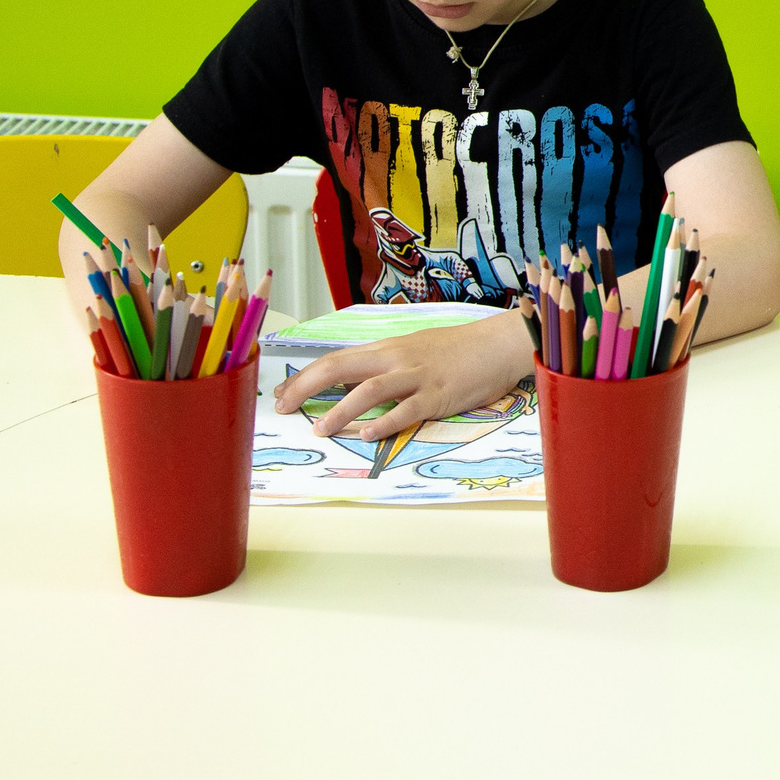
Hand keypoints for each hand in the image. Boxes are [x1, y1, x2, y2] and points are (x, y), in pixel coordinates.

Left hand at [273, 311, 532, 439]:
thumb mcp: (414, 350)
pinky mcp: (438, 395)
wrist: (498, 344)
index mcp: (387, 348)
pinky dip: (383, 423)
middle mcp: (396, 359)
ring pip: (369, 390)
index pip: (335, 359)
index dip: (303, 377)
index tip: (281, 394)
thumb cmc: (458, 349)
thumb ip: (383, 366)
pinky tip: (367, 435)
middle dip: (305, 388)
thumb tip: (350, 383)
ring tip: (320, 429)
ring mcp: (417, 377)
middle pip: (340, 368)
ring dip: (340, 410)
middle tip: (282, 409)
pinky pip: (406, 410)